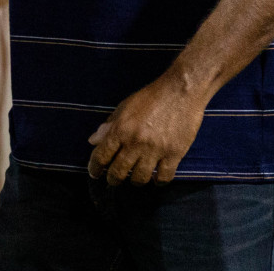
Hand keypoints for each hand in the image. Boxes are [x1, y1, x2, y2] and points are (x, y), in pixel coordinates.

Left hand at [86, 72, 207, 184]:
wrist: (180, 91)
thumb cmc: (151, 97)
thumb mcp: (124, 107)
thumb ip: (109, 125)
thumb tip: (93, 141)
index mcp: (120, 129)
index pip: (101, 155)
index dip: (95, 168)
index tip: (94, 174)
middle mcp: (135, 142)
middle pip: (119, 171)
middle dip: (113, 179)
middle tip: (113, 180)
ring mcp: (155, 150)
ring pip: (140, 178)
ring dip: (135, 182)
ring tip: (135, 179)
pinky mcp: (174, 154)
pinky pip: (163, 177)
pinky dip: (158, 182)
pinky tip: (156, 179)